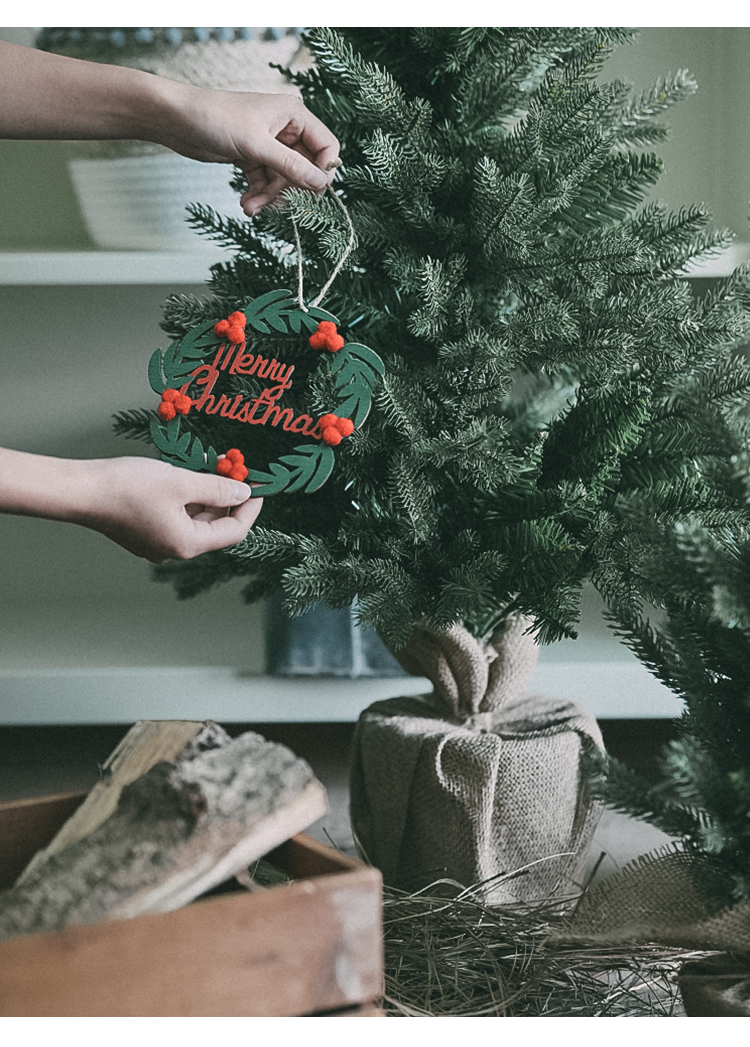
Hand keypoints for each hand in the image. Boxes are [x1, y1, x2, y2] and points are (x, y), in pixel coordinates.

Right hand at [0, 449, 262, 562]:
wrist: (80, 491)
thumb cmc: (130, 487)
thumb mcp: (181, 482)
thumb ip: (216, 488)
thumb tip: (244, 492)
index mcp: (187, 544)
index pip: (234, 532)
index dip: (251, 508)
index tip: (261, 486)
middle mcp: (173, 550)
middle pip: (214, 527)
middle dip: (227, 499)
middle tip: (235, 470)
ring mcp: (156, 543)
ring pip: (194, 520)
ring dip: (206, 496)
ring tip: (212, 468)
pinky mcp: (142, 532)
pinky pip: (175, 517)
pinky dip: (186, 499)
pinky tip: (186, 477)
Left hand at [154, 85, 340, 213]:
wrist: (177, 120)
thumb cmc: (215, 118)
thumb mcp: (256, 145)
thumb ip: (291, 166)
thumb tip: (321, 183)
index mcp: (293, 115)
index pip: (326, 146)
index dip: (323, 171)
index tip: (312, 192)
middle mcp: (285, 129)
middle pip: (304, 169)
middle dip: (288, 190)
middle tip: (274, 204)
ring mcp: (269, 144)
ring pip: (283, 180)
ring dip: (269, 197)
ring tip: (250, 207)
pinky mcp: (253, 157)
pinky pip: (266, 182)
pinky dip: (258, 195)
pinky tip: (246, 204)